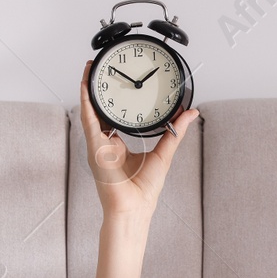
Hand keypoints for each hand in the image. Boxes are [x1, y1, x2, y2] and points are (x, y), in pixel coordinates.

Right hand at [80, 61, 198, 220]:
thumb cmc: (144, 189)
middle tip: (101, 69)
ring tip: (90, 69)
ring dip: (88, 90)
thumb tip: (191, 112)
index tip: (121, 84)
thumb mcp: (165, 153)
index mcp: (118, 147)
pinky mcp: (95, 148)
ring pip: (90, 111)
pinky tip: (85, 87)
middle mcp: (105, 145)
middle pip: (99, 111)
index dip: (115, 100)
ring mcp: (98, 146)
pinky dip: (86, 103)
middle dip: (98, 90)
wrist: (134, 208)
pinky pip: (88, 120)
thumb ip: (176, 131)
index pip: (114, 118)